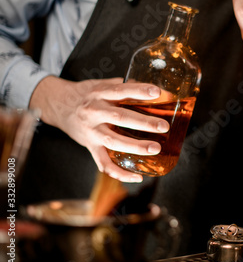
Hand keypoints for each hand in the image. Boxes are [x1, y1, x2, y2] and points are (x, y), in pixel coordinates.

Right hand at [29, 76, 169, 182]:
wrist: (59, 106)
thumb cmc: (87, 95)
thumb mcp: (103, 85)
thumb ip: (125, 87)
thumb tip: (156, 91)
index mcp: (99, 94)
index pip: (121, 90)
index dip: (139, 91)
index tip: (157, 92)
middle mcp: (94, 112)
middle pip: (120, 117)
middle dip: (143, 123)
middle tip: (163, 126)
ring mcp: (91, 132)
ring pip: (113, 142)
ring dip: (135, 147)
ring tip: (155, 149)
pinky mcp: (90, 147)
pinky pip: (104, 164)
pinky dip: (120, 173)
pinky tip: (137, 176)